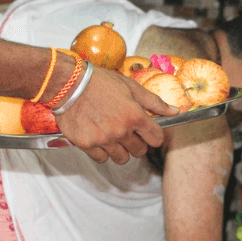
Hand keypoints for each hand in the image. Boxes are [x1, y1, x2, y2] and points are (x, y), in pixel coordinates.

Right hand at [54, 67, 177, 163]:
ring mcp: (103, 139)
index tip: (148, 132)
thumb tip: (175, 111)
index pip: (156, 139)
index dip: (153, 136)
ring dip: (120, 150)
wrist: (66, 83)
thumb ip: (154, 102)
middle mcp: (120, 130)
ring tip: (111, 134)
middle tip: (127, 131)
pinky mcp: (86, 144)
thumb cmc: (99, 82)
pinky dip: (102, 151)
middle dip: (137, 143)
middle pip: (140, 151)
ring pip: (122, 158)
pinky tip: (98, 137)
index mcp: (135, 116)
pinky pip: (102, 158)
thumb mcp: (131, 87)